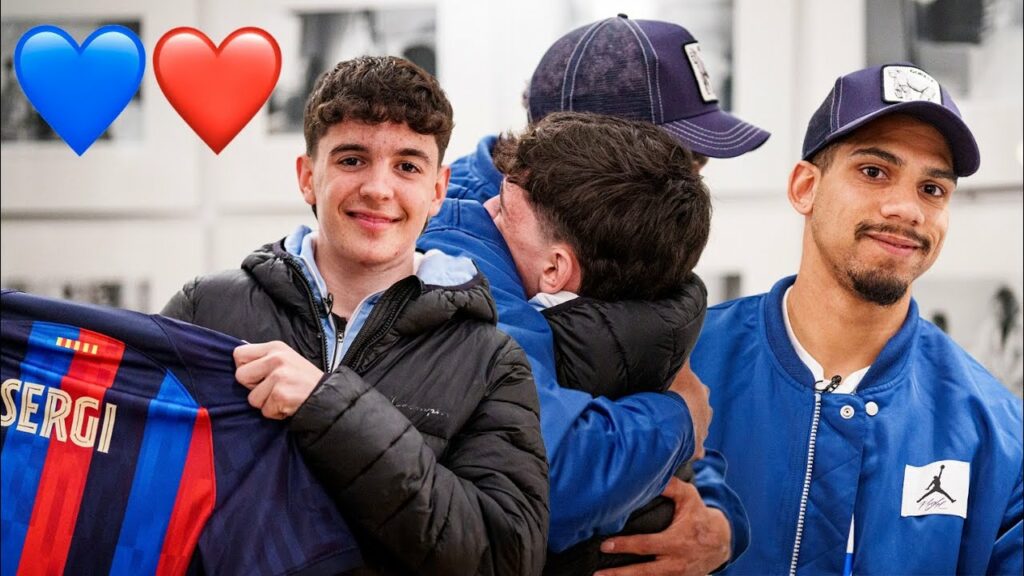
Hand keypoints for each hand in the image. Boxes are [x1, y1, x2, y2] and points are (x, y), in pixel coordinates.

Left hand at [234, 341, 323, 419]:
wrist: (328, 395)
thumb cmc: (303, 379)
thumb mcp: (285, 359)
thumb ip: (263, 359)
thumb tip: (238, 362)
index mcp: (275, 347)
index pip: (238, 354)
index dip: (245, 368)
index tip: (259, 374)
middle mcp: (276, 358)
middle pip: (240, 376)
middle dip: (253, 387)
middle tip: (273, 387)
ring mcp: (279, 377)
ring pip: (252, 398)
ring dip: (266, 402)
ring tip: (283, 396)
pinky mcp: (281, 395)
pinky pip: (265, 410)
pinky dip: (276, 412)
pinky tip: (288, 404)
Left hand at [596, 478, 730, 575]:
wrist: (721, 542)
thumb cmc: (700, 516)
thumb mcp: (690, 497)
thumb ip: (671, 486)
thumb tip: (653, 475)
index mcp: (676, 542)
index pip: (645, 545)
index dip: (624, 545)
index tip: (604, 545)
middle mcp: (675, 563)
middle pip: (643, 572)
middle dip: (619, 574)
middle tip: (597, 574)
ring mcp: (676, 575)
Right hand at [668, 362, 710, 460]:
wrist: (672, 423)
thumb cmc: (674, 394)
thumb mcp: (677, 369)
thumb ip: (682, 357)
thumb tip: (686, 336)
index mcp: (700, 393)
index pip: (698, 389)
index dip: (688, 390)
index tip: (680, 391)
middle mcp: (705, 412)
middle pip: (701, 410)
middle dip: (691, 410)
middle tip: (676, 411)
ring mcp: (702, 432)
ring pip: (698, 430)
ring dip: (688, 429)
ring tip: (675, 430)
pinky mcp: (697, 450)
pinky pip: (694, 451)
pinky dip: (687, 450)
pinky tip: (678, 450)